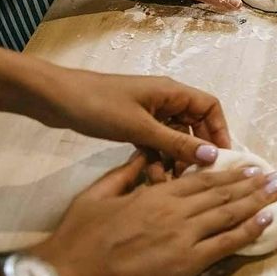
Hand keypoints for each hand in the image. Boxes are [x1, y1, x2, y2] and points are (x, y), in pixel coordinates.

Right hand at [29, 152, 276, 275]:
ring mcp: (182, 238)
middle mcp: (175, 212)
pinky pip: (224, 244)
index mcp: (156, 194)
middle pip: (222, 194)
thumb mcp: (100, 193)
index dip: (229, 173)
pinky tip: (266, 220)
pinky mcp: (185, 263)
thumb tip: (145, 155)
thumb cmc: (81, 235)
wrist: (69, 270)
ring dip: (258, 201)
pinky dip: (248, 230)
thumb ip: (126, 173)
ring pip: (229, 214)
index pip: (202, 179)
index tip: (249, 167)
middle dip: (252, 185)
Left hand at [34, 69, 230, 166]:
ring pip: (173, 137)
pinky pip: (154, 142)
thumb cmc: (100, 106)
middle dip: (196, 151)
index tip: (222, 157)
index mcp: (172, 93)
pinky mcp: (131, 124)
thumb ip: (176, 143)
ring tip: (169, 183)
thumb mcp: (140, 128)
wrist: (55, 99)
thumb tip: (212, 156)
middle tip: (197, 177)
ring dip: (173, 159)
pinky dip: (155, 158)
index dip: (220, 130)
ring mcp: (147, 112)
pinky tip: (150, 178)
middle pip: (194, 125)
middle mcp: (164, 101)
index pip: (210, 107)